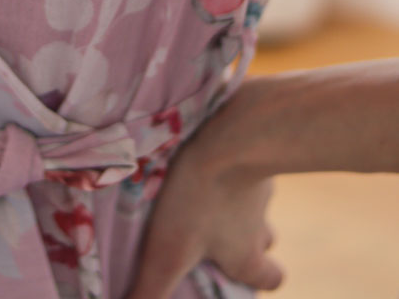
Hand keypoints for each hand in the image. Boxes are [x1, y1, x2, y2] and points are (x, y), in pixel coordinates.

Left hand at [123, 115, 284, 297]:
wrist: (232, 137)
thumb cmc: (199, 200)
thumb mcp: (167, 253)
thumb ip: (149, 292)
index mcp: (246, 255)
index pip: (272, 280)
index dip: (259, 279)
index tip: (236, 273)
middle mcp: (260, 223)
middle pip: (267, 239)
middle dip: (249, 237)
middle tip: (219, 228)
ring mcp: (260, 183)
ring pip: (256, 199)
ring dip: (237, 197)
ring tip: (207, 186)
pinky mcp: (252, 148)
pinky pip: (246, 159)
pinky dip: (231, 159)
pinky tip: (207, 150)